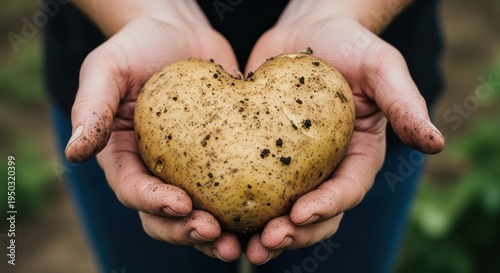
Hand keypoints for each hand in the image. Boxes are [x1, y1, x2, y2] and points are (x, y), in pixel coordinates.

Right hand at [64, 14, 244, 260]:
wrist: (179, 32)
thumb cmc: (137, 46)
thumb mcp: (107, 68)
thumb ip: (91, 108)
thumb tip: (74, 153)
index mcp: (125, 155)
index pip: (134, 190)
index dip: (155, 204)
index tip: (182, 205)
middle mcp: (156, 169)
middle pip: (164, 216)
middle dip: (186, 231)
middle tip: (214, 233)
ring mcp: (189, 169)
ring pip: (198, 214)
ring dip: (214, 235)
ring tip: (237, 243)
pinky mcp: (221, 159)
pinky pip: (231, 190)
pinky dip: (242, 209)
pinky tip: (264, 217)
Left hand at [243, 15, 444, 263]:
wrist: (306, 31)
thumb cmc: (348, 44)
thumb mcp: (381, 66)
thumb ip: (405, 102)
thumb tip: (436, 143)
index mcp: (358, 155)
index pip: (347, 190)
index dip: (327, 207)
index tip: (299, 214)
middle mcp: (327, 168)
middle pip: (316, 214)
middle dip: (294, 233)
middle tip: (267, 241)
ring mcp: (293, 166)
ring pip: (282, 211)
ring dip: (265, 233)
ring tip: (240, 246)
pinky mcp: (262, 156)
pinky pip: (251, 187)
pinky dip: (238, 206)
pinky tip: (215, 217)